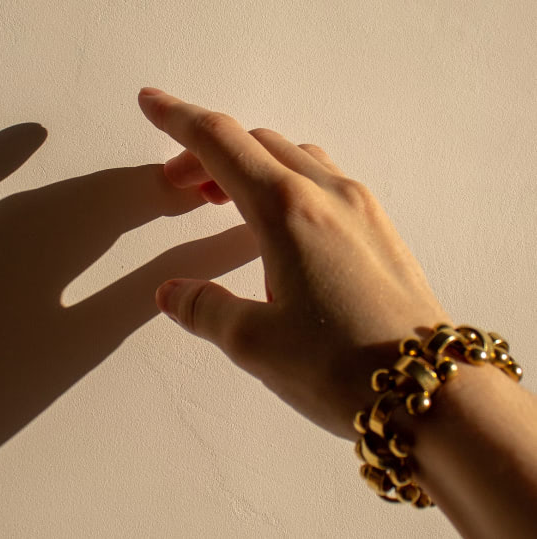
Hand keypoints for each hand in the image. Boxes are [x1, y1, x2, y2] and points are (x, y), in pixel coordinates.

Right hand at [138, 87, 452, 439]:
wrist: (432, 390)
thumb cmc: (342, 367)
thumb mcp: (255, 343)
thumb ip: (206, 310)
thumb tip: (174, 294)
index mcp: (288, 211)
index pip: (220, 144)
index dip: (178, 118)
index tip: (151, 103)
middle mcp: (328, 195)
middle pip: (256, 144)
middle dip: (210, 153)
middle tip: (182, 184)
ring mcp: (362, 208)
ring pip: (294, 157)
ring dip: (253, 164)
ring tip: (226, 198)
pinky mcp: (381, 229)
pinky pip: (326, 181)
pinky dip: (289, 181)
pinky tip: (281, 221)